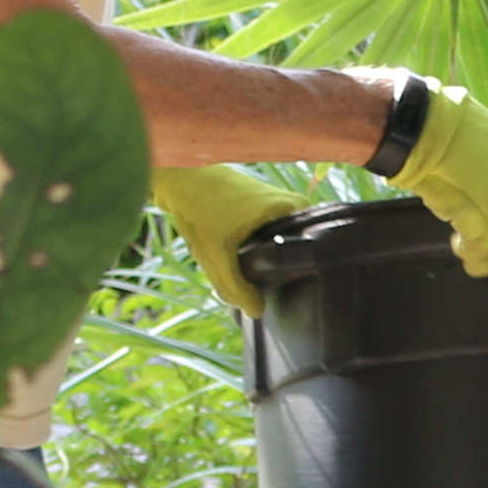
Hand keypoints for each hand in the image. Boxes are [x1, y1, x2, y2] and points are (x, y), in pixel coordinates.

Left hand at [154, 164, 294, 319]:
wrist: (178, 175)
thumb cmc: (201, 208)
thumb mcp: (217, 254)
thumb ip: (236, 288)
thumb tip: (257, 312)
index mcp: (294, 209)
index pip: (308, 250)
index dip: (290, 275)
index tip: (276, 290)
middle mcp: (293, 203)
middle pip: (289, 250)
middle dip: (269, 268)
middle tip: (253, 280)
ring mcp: (277, 202)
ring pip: (274, 242)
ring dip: (257, 257)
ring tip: (240, 262)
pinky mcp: (261, 203)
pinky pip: (264, 233)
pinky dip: (248, 245)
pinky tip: (233, 249)